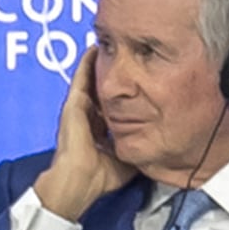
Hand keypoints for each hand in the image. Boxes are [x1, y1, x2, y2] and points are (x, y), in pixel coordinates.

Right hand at [38, 48, 129, 223]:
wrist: (80, 182)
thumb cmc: (99, 177)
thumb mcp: (125, 159)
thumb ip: (135, 148)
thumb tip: (155, 145)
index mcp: (96, 130)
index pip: (109, 107)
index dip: (119, 95)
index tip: (130, 84)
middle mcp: (86, 117)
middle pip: (99, 89)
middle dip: (108, 75)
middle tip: (117, 58)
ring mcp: (77, 110)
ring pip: (89, 80)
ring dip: (96, 65)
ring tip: (105, 48)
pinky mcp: (73, 105)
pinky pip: (81, 79)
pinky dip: (86, 65)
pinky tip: (93, 51)